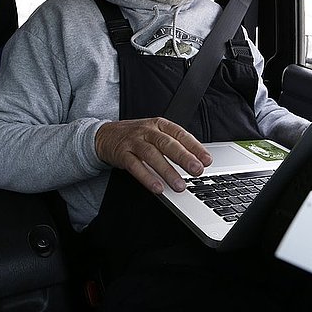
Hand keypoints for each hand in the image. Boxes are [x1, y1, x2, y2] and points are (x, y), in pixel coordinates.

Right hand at [95, 118, 212, 193]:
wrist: (105, 135)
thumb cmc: (136, 136)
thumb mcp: (155, 133)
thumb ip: (174, 144)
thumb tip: (197, 160)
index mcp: (159, 124)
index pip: (180, 134)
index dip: (195, 146)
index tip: (207, 160)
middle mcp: (147, 131)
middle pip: (167, 143)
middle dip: (184, 157)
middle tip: (197, 170)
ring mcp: (134, 142)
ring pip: (152, 155)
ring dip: (167, 171)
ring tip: (179, 185)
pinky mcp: (122, 154)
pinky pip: (135, 166)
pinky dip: (147, 178)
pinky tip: (157, 187)